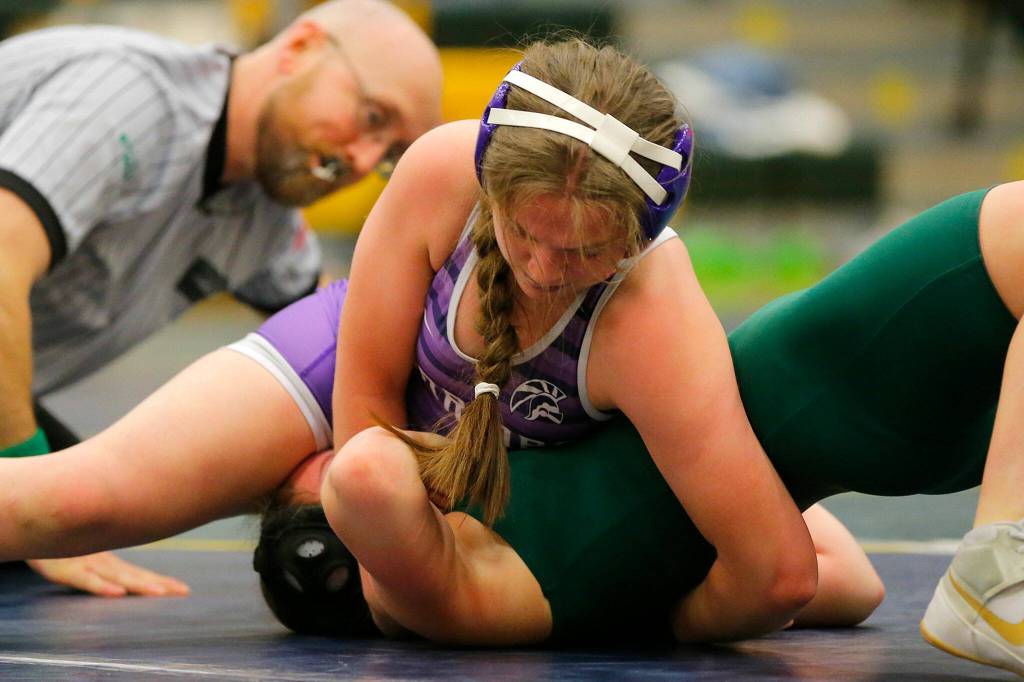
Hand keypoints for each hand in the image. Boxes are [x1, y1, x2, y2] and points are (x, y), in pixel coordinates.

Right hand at [26, 552, 190, 596]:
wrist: (30, 523)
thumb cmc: (56, 537)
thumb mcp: (78, 549)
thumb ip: (96, 562)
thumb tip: (117, 572)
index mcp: (104, 560)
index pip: (136, 573)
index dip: (159, 580)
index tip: (183, 589)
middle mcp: (98, 561)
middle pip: (133, 575)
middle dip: (157, 584)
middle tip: (182, 591)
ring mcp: (82, 563)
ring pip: (115, 577)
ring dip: (138, 585)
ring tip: (159, 592)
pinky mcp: (63, 569)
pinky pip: (85, 580)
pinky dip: (102, 586)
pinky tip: (118, 593)